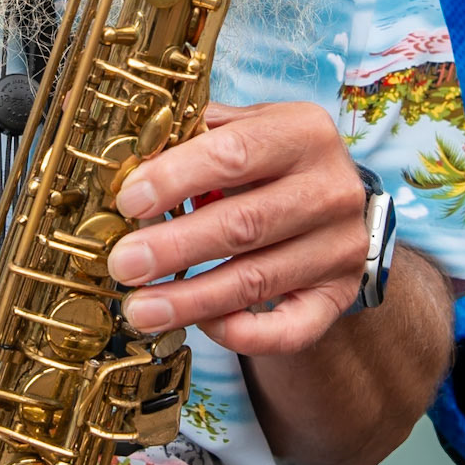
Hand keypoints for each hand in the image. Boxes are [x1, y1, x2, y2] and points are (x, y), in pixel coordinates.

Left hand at [108, 101, 368, 357]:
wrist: (335, 201)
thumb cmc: (270, 163)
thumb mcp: (244, 130)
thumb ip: (195, 138)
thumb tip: (128, 166)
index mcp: (304, 133)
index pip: (234, 154)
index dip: (175, 179)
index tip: (129, 202)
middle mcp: (332, 189)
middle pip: (244, 224)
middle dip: (174, 248)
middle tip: (123, 265)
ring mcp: (341, 246)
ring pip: (257, 281)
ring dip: (191, 300)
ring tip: (140, 310)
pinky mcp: (340, 294)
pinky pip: (292, 329)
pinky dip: (243, 335)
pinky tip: (202, 327)